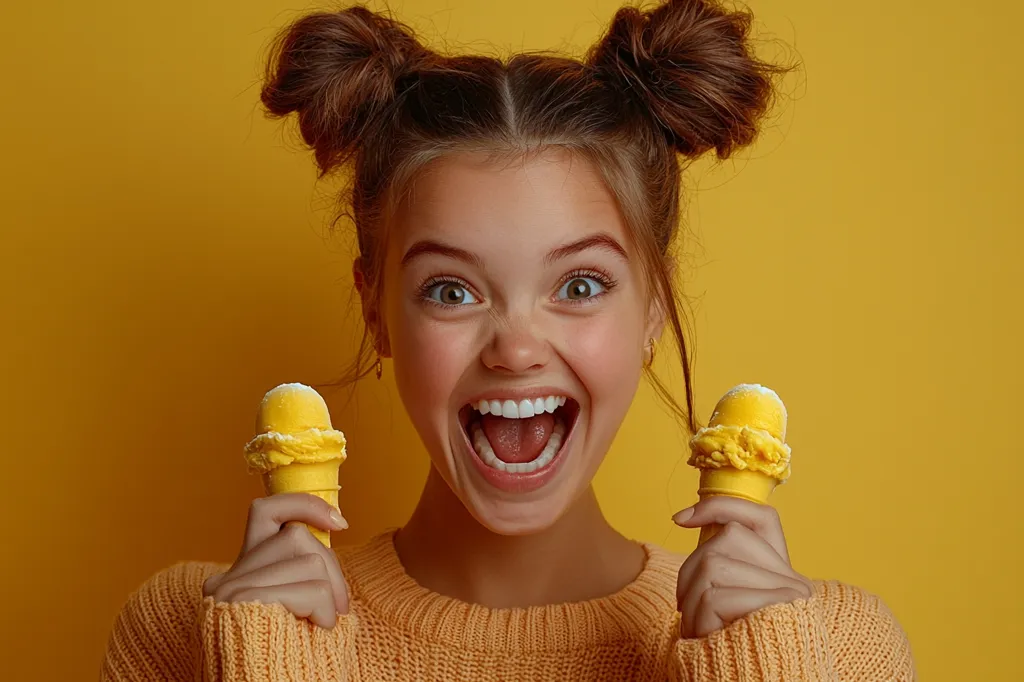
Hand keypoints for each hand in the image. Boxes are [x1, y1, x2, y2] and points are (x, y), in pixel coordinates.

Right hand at [202, 493, 349, 627]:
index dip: (304, 505)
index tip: (340, 523)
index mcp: (238, 576)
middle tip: (338, 608)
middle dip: (332, 568)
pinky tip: (319, 628)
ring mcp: (231, 591)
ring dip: (330, 593)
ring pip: (309, 560)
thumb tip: (330, 529)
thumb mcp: (289, 612)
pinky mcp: (243, 605)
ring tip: (323, 624)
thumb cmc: (284, 665)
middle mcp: (226, 579)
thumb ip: (296, 574)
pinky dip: (324, 607)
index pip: (265, 510)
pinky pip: (308, 587)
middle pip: (297, 536)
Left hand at [672, 497, 812, 637]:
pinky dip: (698, 618)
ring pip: (713, 564)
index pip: (761, 517)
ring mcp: (790, 596)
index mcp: (785, 576)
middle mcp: (795, 582)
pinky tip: (705, 638)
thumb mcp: (728, 610)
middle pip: (724, 540)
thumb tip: (686, 518)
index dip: (719, 507)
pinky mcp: (777, 612)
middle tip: (687, 610)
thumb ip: (724, 569)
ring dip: (690, 599)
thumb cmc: (736, 657)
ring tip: (697, 629)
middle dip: (689, 572)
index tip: (679, 519)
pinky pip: (717, 596)